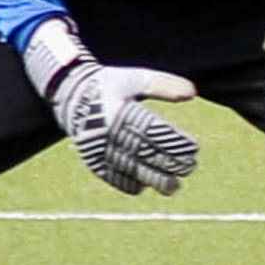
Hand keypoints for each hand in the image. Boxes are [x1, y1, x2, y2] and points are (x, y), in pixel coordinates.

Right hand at [22, 17, 198, 194]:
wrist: (71, 95)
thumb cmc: (111, 85)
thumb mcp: (135, 78)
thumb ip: (163, 85)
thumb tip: (192, 93)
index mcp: (119, 110)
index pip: (153, 131)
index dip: (175, 141)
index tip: (194, 147)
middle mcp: (107, 132)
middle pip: (145, 154)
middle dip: (171, 163)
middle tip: (190, 167)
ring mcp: (98, 149)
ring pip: (131, 170)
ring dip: (155, 180)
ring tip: (174, 186)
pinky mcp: (92, 160)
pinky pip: (114, 178)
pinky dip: (132, 184)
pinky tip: (147, 184)